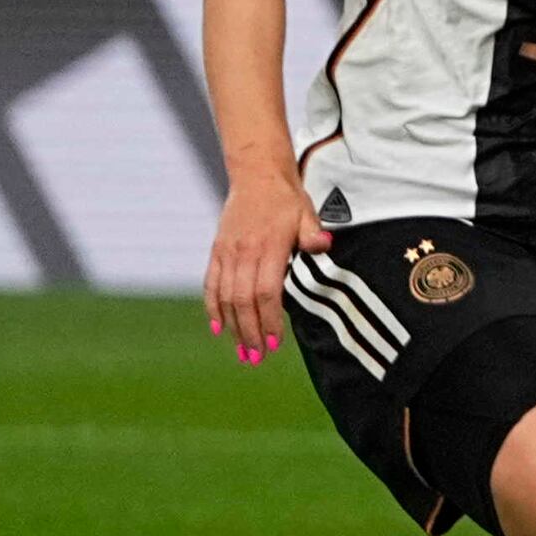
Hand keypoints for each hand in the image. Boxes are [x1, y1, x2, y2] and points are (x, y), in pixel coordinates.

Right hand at [204, 162, 324, 362]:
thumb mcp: (307, 213)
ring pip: (225, 297)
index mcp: (269, 246)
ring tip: (242, 352)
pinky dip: (213, 307)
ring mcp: (227, 252)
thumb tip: (325, 246)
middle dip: (251, 332)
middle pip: (243, 301)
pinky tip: (219, 328)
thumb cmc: (287, 200)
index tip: (276, 343)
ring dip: (233, 327)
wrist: (256, 176)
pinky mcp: (216, 251)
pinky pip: (210, 284)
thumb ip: (313, 234)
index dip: (269, 319)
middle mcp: (243, 252)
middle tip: (258, 358)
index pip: (266, 291)